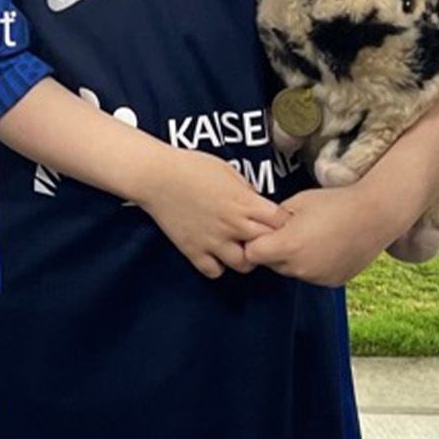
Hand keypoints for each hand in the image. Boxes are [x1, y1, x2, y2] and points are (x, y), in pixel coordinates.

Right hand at [141, 150, 288, 279]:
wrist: (156, 176)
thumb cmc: (192, 167)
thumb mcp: (229, 172)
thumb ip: (247, 193)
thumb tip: (258, 205)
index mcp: (244, 203)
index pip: (280, 223)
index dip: (281, 222)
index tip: (275, 220)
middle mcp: (233, 225)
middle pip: (268, 246)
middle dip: (268, 241)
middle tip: (259, 235)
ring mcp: (213, 241)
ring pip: (243, 265)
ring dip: (245, 257)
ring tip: (238, 246)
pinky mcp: (193, 251)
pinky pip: (214, 271)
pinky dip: (217, 265)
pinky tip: (215, 252)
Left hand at [244, 182, 402, 286]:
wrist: (376, 214)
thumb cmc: (335, 203)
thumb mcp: (296, 202)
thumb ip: (273, 220)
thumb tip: (260, 228)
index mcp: (287, 246)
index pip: (252, 254)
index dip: (255, 242)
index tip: (264, 232)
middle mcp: (300, 267)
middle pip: (272, 264)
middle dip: (274, 250)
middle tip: (292, 230)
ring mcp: (317, 277)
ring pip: (292, 270)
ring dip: (294, 258)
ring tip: (313, 236)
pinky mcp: (332, 281)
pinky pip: (312, 275)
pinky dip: (313, 264)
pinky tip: (327, 246)